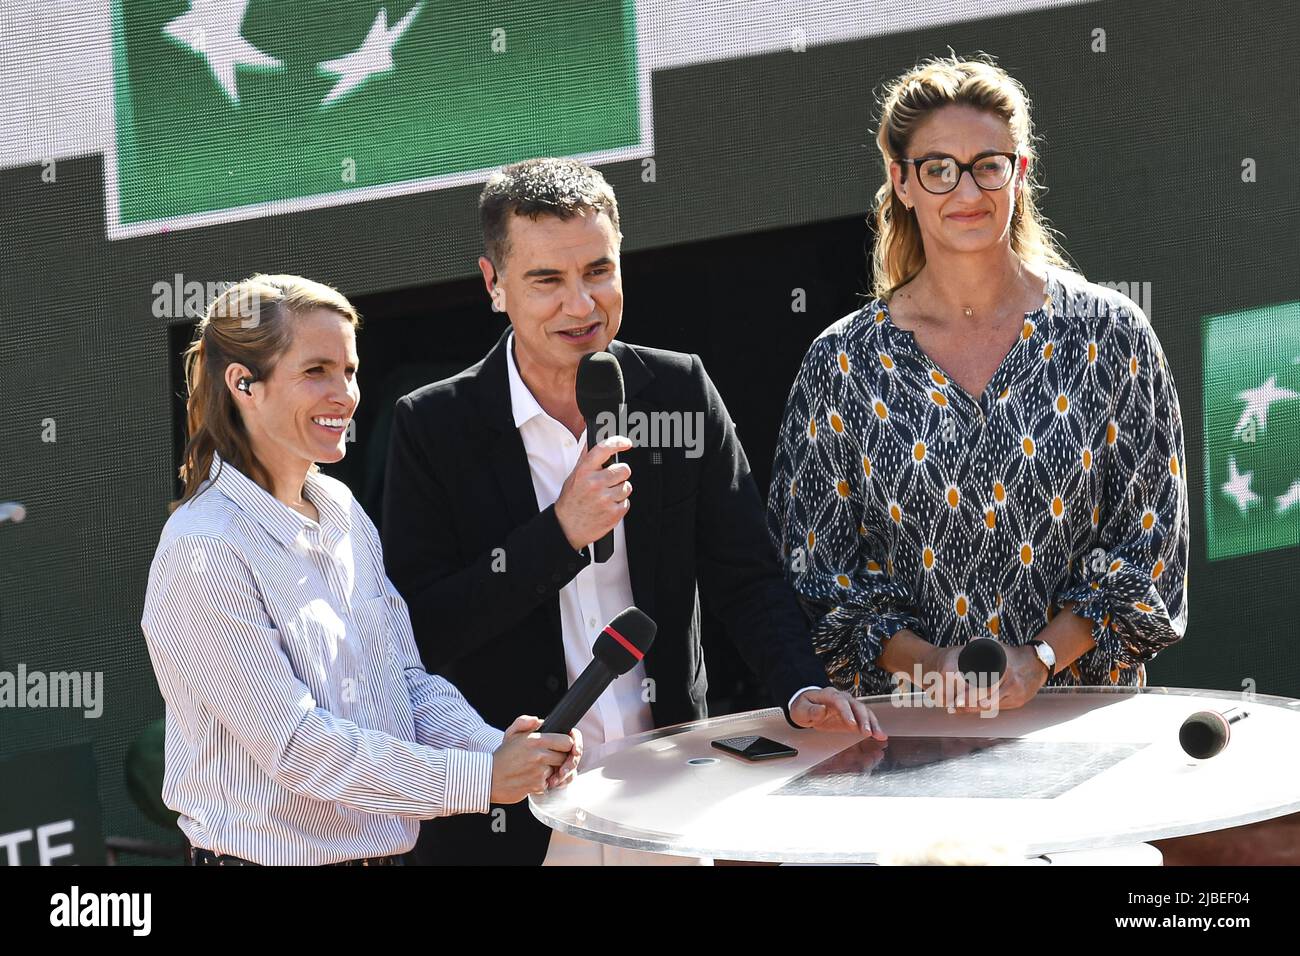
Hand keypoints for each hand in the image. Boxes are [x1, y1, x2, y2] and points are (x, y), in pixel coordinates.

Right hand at [489, 715, 575, 803]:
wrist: (488, 778)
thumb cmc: (501, 757)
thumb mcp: (510, 734)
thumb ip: (524, 722)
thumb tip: (538, 720)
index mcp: (535, 740)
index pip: (567, 741)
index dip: (567, 744)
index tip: (563, 746)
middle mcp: (539, 755)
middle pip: (566, 757)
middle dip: (561, 759)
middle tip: (551, 759)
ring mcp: (539, 772)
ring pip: (559, 771)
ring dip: (553, 771)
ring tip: (540, 769)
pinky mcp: (537, 786)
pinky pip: (550, 784)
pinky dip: (544, 783)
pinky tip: (533, 778)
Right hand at [554, 436, 634, 550]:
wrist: (566, 527)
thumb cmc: (570, 502)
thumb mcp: (573, 477)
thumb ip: (586, 461)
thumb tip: (594, 443)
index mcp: (584, 472)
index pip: (603, 450)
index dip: (618, 443)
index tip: (626, 443)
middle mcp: (595, 484)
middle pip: (624, 469)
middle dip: (620, 474)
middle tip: (611, 480)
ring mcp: (605, 499)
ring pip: (627, 486)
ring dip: (620, 491)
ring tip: (606, 496)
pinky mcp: (613, 513)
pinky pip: (627, 502)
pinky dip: (620, 504)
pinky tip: (608, 506)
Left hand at [789, 687, 887, 739]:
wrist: (806, 706)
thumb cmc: (803, 706)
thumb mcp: (801, 709)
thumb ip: (811, 710)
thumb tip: (821, 710)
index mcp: (829, 695)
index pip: (840, 701)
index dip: (847, 712)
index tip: (851, 723)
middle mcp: (842, 698)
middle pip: (856, 705)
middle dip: (863, 719)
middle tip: (867, 732)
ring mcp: (849, 707)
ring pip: (864, 712)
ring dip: (872, 724)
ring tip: (879, 735)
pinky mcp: (852, 716)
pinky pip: (865, 720)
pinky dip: (873, 727)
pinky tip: (879, 735)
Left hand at [927, 644, 1045, 714]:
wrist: (1038, 664)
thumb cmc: (1015, 656)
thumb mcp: (1000, 647)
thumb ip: (984, 644)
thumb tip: (970, 641)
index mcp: (1006, 671)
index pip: (985, 686)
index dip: (970, 694)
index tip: (957, 698)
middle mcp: (1011, 685)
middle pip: (987, 700)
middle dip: (969, 705)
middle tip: (954, 706)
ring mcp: (1016, 695)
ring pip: (992, 706)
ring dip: (975, 708)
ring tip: (959, 709)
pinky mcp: (1018, 702)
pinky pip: (999, 708)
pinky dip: (986, 709)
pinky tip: (974, 708)